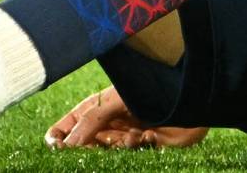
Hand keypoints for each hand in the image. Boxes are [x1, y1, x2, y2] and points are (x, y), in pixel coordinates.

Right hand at [45, 86, 208, 150]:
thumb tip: (66, 145)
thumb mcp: (116, 100)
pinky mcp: (143, 149)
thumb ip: (92, 120)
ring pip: (107, 154)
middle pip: (83, 145)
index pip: (67, 126)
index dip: (57, 138)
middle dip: (89, 148)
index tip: (55, 148)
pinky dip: (138, 148)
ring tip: (135, 136)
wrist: (191, 98)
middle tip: (104, 145)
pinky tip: (149, 136)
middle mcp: (108, 125)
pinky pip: (129, 157)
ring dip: (119, 147)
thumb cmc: (150, 88)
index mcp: (96, 108)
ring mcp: (124, 138)